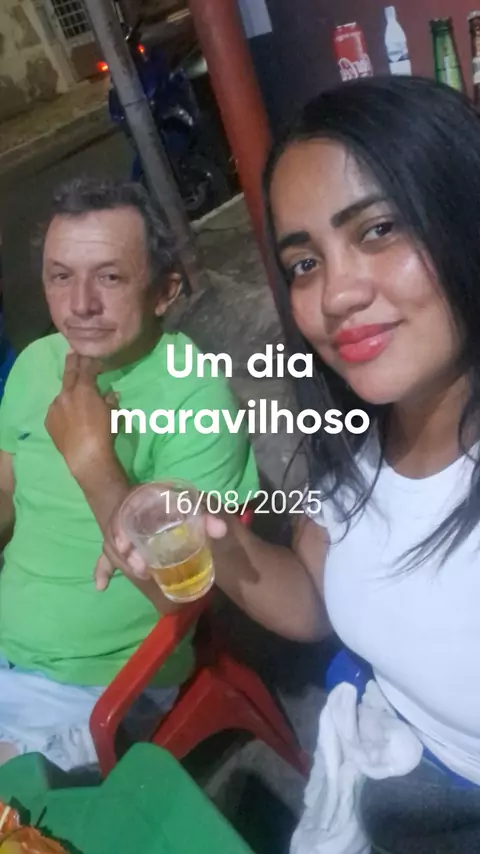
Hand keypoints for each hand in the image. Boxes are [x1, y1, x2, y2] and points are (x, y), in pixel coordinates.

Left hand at [45, 353, 117, 478]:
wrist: (86, 456)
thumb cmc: (105, 433)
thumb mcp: (114, 414)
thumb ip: (110, 400)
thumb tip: (110, 394)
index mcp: (84, 390)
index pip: (86, 369)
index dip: (89, 361)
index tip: (91, 356)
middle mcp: (66, 394)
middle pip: (69, 374)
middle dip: (72, 362)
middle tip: (72, 353)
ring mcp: (55, 407)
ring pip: (62, 394)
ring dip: (68, 391)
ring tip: (73, 394)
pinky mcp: (49, 421)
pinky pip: (57, 410)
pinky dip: (63, 408)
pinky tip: (68, 416)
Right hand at [95, 507, 228, 590]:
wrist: (205, 525)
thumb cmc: (202, 514)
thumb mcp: (208, 511)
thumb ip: (212, 517)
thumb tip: (220, 529)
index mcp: (151, 496)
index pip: (128, 504)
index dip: (120, 524)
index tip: (124, 545)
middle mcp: (138, 510)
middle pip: (119, 527)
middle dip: (122, 549)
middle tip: (139, 568)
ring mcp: (133, 529)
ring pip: (115, 542)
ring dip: (120, 561)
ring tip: (141, 574)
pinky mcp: (133, 546)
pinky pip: (111, 555)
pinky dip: (104, 569)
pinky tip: (101, 586)